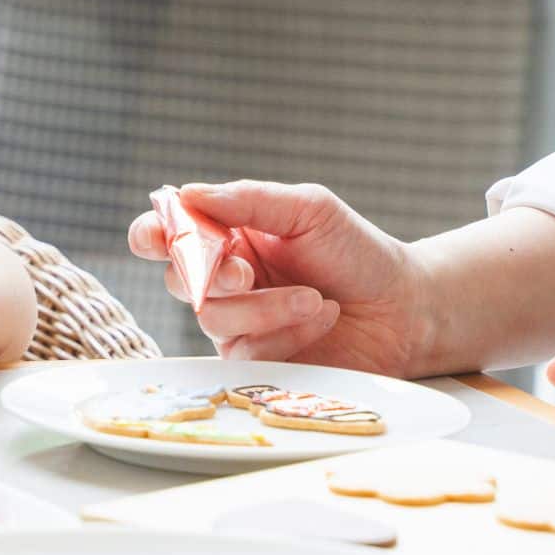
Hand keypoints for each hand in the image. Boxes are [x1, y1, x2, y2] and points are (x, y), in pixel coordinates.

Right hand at [127, 181, 431, 375]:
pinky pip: (243, 351)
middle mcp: (224, 278)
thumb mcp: (309, 209)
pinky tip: (319, 320)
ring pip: (212, 317)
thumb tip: (187, 193)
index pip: (167, 233)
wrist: (403, 309)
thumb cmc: (357, 252)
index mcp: (228, 234)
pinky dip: (284, 333)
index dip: (151, 234)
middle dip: (209, 274)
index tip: (160, 237)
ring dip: (265, 307)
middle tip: (247, 272)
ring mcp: (237, 322)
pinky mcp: (256, 360)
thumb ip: (249, 199)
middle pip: (178, 278)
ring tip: (315, 298)